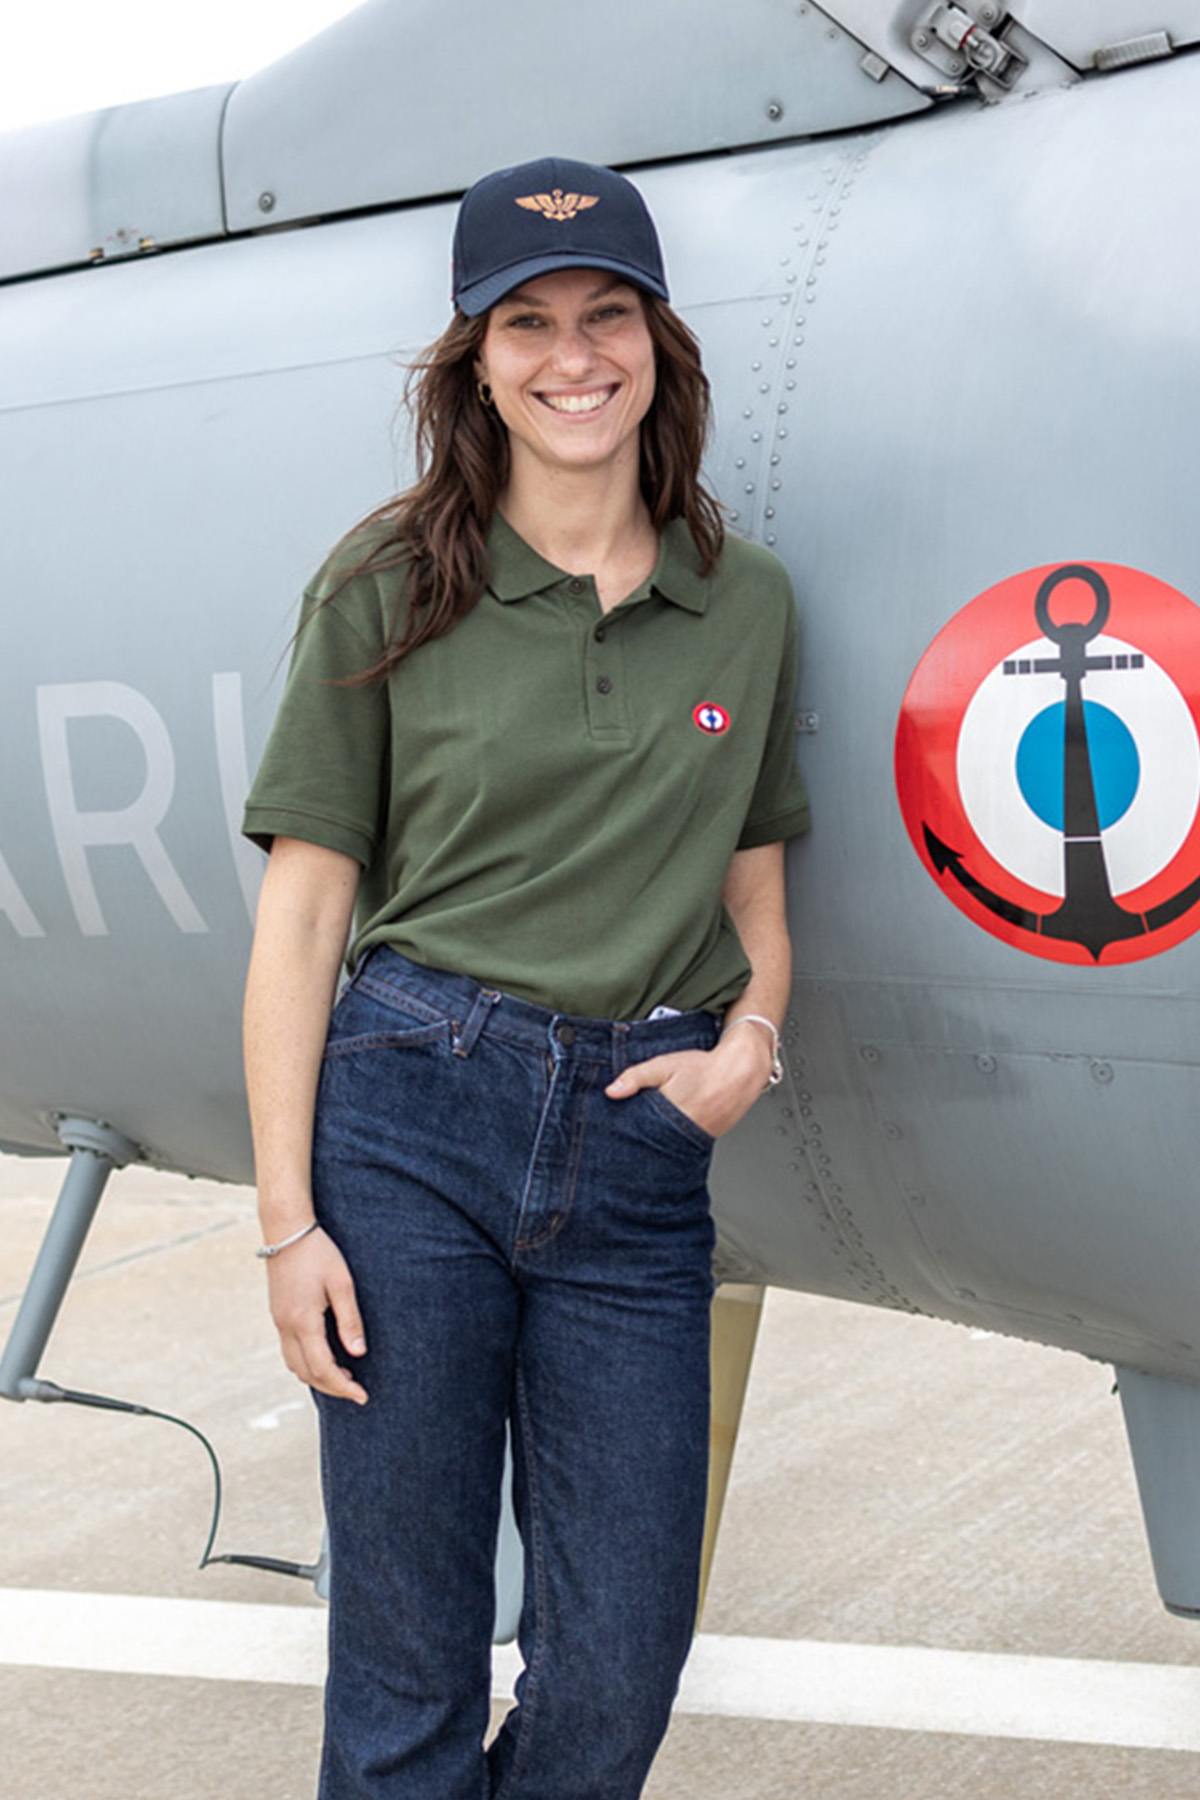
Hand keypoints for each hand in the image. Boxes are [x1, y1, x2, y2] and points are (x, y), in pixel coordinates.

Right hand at [264, 1225, 368, 1404]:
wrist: (286, 1231)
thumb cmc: (319, 1253)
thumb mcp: (342, 1283)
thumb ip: (350, 1320)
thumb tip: (358, 1352)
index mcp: (303, 1321)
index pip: (323, 1367)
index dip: (343, 1386)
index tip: (363, 1396)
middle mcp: (286, 1327)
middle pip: (306, 1373)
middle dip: (331, 1387)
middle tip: (356, 1391)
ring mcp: (279, 1322)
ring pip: (294, 1365)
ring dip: (317, 1376)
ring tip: (343, 1376)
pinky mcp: (278, 1315)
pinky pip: (290, 1351)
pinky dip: (306, 1363)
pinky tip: (324, 1356)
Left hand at [603, 1029, 773, 1139]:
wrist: (740, 1071)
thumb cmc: (702, 1067)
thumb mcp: (664, 1065)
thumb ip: (636, 1077)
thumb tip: (611, 1092)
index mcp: (669, 1112)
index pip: (636, 1130)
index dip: (622, 1131)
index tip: (611, 1132)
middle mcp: (682, 1130)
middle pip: (649, 1144)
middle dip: (635, 1142)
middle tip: (622, 1138)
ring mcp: (694, 1138)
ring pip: (664, 1147)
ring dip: (653, 1143)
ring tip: (643, 1136)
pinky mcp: (704, 1140)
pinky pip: (680, 1146)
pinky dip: (669, 1142)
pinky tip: (663, 1134)